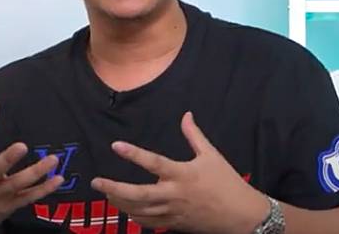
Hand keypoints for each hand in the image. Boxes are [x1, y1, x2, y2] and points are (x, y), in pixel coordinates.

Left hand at [91, 112, 268, 233]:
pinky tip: (126, 210)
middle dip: (114, 189)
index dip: (133, 154)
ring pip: (139, 211)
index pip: (153, 162)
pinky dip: (135, 217)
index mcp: (183, 174)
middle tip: (96, 182)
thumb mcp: (212, 155)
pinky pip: (149, 223)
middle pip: (138, 195)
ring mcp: (173, 212)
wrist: (241, 216)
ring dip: (120, 203)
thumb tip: (186, 115)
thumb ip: (194, 135)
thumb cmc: (227, 182)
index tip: (116, 145)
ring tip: (106, 194)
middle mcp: (174, 194)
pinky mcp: (174, 224)